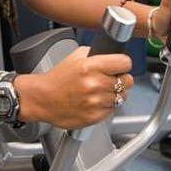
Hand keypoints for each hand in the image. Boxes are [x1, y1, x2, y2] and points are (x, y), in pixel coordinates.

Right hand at [15, 46, 133, 129]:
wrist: (42, 99)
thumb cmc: (57, 79)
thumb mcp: (75, 56)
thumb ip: (96, 54)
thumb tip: (113, 54)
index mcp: (91, 66)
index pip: (125, 63)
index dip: (123, 64)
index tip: (121, 66)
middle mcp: (95, 84)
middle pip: (128, 81)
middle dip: (122, 79)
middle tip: (112, 79)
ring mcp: (96, 102)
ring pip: (122, 97)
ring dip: (114, 94)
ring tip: (100, 91)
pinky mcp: (95, 116)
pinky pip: (112, 109)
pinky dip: (107, 106)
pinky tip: (95, 101)